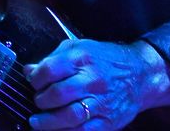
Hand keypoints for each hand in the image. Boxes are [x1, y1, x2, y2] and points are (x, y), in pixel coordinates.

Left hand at [22, 39, 169, 129]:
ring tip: (37, 122)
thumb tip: (29, 71)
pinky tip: (57, 130)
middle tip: (37, 102)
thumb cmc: (105, 60)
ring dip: (49, 122)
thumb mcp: (79, 48)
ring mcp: (102, 102)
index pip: (50, 69)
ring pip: (71, 116)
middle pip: (59, 94)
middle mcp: (93, 80)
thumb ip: (52, 59)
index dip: (35, 78)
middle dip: (41, 101)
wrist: (141, 74)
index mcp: (83, 59)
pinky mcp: (109, 121)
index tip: (32, 82)